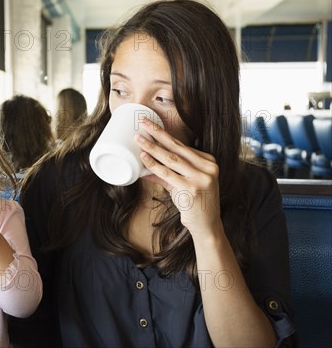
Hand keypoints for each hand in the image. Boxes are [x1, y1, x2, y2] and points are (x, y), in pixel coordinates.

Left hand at [134, 118, 221, 237]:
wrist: (207, 226)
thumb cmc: (194, 204)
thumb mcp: (182, 184)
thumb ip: (166, 174)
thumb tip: (144, 166)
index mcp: (208, 161)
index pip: (182, 145)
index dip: (164, 134)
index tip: (150, 124)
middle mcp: (207, 167)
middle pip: (177, 146)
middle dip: (157, 132)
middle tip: (143, 121)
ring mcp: (201, 178)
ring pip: (170, 158)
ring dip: (152, 147)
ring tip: (138, 139)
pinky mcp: (191, 189)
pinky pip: (167, 174)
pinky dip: (153, 165)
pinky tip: (143, 158)